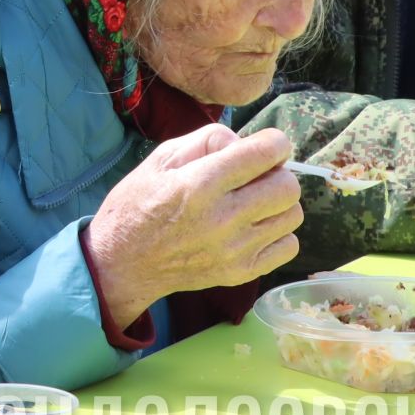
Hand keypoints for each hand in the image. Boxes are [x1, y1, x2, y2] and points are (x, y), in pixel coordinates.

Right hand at [85, 125, 302, 327]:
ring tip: (253, 203)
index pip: (266, 153)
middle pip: (288, 185)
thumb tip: (243, 144)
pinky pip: (288, 246)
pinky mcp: (240, 273)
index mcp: (200, 183)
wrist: (121, 263)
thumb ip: (206, 140)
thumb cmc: (137, 204)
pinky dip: (277, 233)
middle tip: (255, 176)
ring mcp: (235, 250)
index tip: (265, 146)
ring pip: (292, 215)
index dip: (273, 142)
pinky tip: (253, 228)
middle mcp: (222, 218)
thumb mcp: (160, 159)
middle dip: (277, 172)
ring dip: (278, 203)